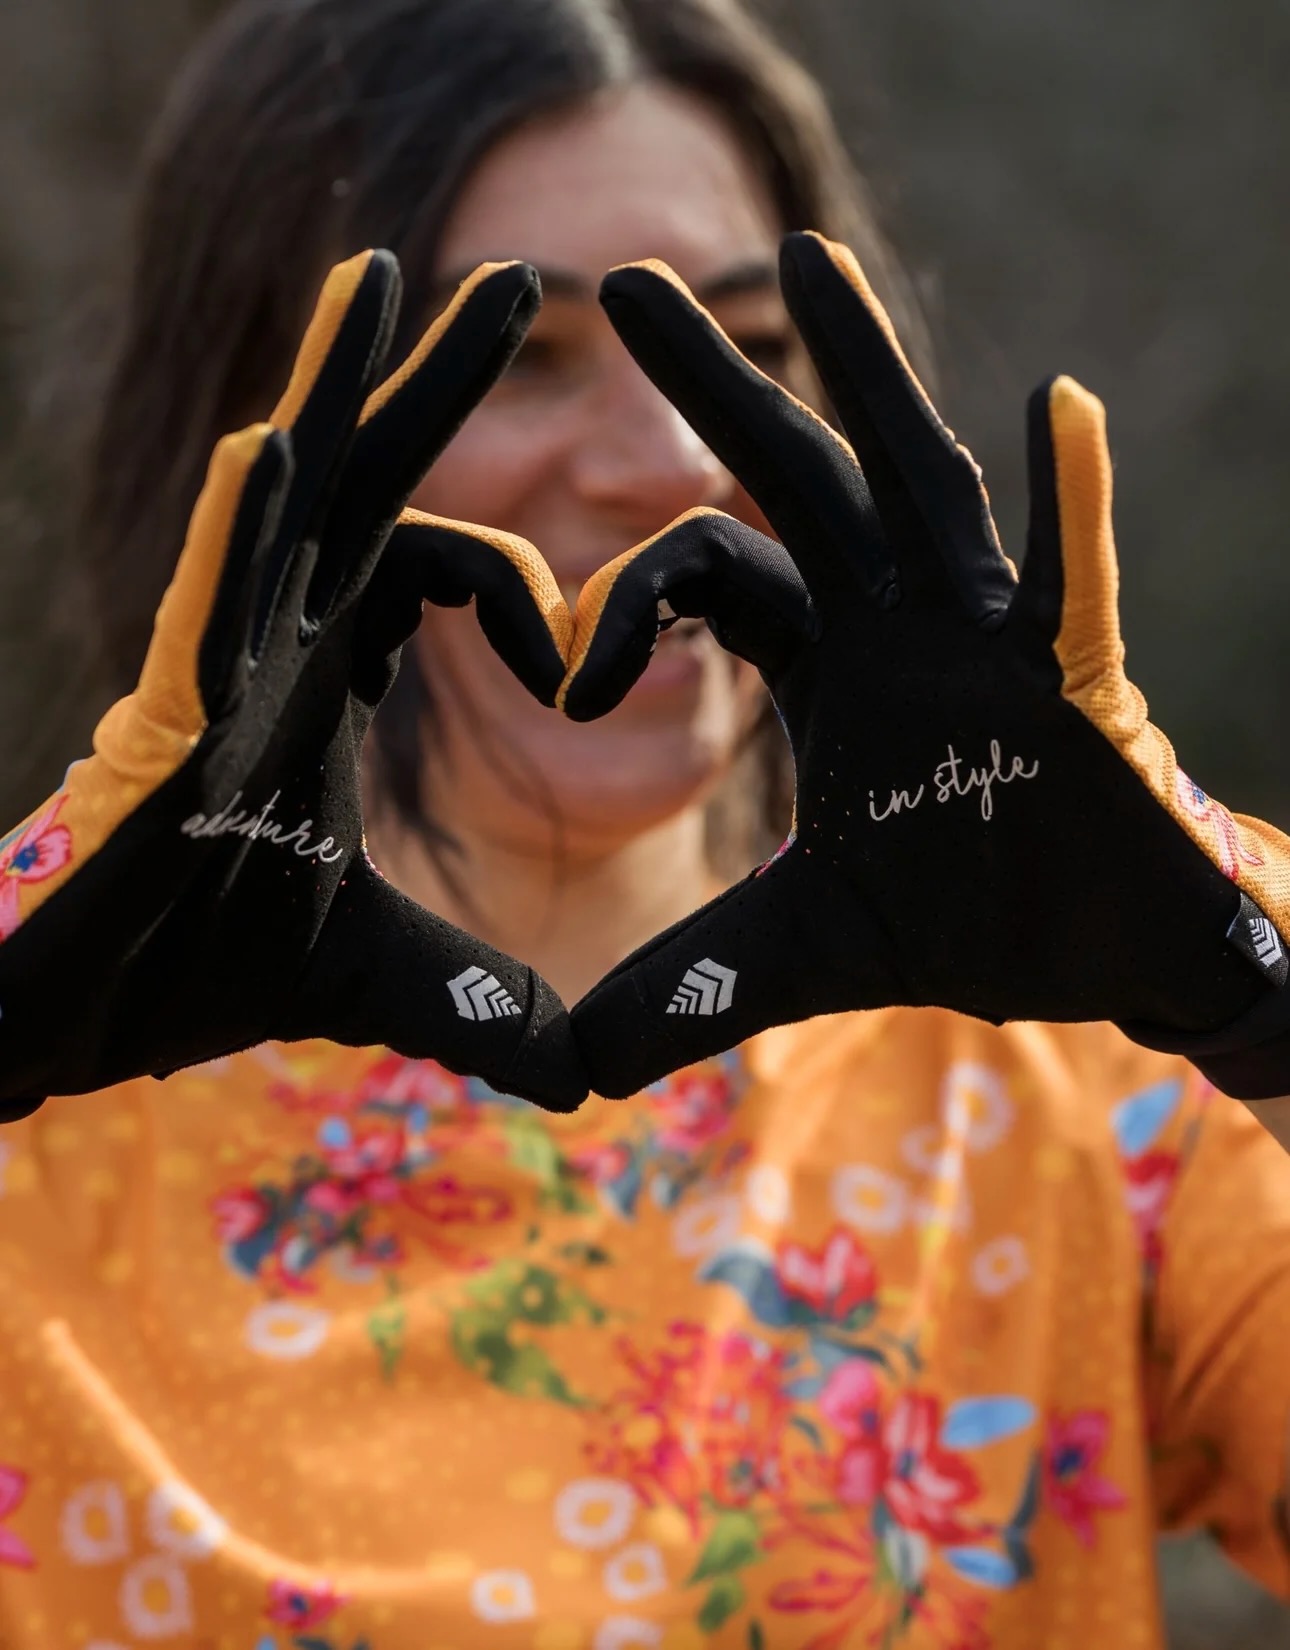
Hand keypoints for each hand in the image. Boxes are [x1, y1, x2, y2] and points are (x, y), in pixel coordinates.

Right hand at [0, 252, 585, 1116]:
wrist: (71, 1011)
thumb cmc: (192, 966)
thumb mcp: (381, 979)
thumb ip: (480, 1002)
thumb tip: (584, 1073)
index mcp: (327, 678)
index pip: (432, 566)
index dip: (522, 593)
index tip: (580, 663)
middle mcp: (275, 644)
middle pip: (372, 485)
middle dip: (439, 382)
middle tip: (524, 276)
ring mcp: (215, 665)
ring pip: (283, 498)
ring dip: (336, 390)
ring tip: (384, 274)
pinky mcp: (163, 714)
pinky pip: (203, 596)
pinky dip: (240, 527)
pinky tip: (274, 447)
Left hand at [563, 232, 1289, 1097]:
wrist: (1105, 952)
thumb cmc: (971, 921)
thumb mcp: (804, 954)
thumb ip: (691, 986)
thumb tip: (573, 1068)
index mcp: (824, 664)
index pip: (712, 574)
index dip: (626, 601)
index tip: (563, 672)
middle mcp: (895, 624)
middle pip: (794, 479)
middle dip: (718, 383)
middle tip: (627, 278)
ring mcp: (986, 637)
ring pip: (918, 486)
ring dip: (868, 378)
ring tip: (808, 261)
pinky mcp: (1075, 680)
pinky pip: (1073, 581)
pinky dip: (1069, 503)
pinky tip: (1057, 407)